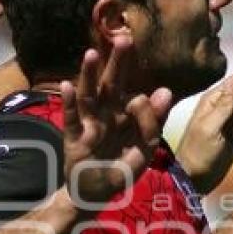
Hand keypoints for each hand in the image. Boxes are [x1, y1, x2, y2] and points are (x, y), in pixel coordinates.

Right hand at [60, 41, 171, 205]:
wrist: (94, 195)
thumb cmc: (119, 170)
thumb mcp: (143, 151)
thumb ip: (154, 123)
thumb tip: (166, 90)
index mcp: (125, 117)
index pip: (136, 101)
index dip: (143, 103)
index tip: (144, 105)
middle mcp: (106, 115)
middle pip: (111, 85)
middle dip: (117, 64)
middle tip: (123, 39)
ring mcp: (88, 124)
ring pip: (89, 96)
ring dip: (89, 75)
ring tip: (91, 54)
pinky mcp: (73, 138)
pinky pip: (70, 119)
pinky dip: (68, 103)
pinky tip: (67, 86)